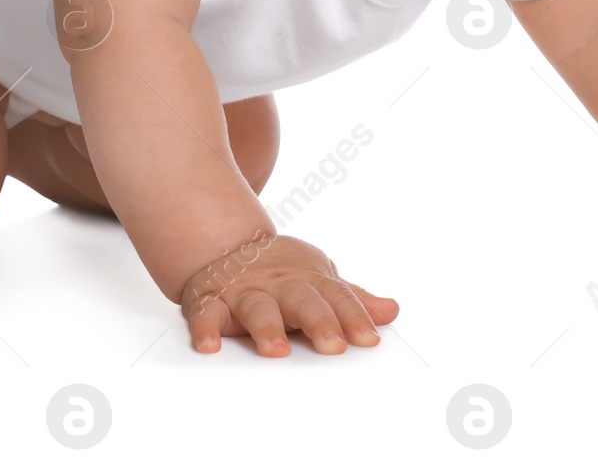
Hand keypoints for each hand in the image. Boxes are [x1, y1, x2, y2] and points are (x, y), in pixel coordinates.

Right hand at [179, 232, 398, 355]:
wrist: (226, 245)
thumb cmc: (281, 274)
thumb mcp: (318, 280)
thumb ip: (351, 300)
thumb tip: (391, 310)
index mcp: (308, 280)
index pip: (337, 297)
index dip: (354, 317)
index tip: (369, 340)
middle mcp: (278, 284)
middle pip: (302, 300)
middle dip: (318, 322)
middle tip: (334, 347)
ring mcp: (244, 291)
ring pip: (257, 308)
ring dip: (267, 328)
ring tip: (277, 351)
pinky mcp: (210, 300)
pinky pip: (207, 314)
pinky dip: (206, 329)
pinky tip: (209, 346)